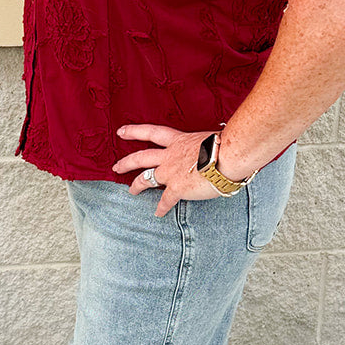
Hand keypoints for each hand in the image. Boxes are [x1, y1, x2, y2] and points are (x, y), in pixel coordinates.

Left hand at [112, 124, 227, 216]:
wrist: (228, 155)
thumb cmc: (225, 145)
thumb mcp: (208, 139)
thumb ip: (201, 146)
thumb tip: (208, 150)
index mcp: (178, 141)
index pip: (151, 132)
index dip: (134, 131)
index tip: (121, 132)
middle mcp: (170, 155)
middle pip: (141, 157)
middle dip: (126, 162)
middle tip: (115, 166)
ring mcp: (171, 172)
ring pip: (146, 178)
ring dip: (136, 185)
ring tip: (131, 191)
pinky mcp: (178, 188)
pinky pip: (165, 200)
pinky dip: (161, 208)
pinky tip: (158, 213)